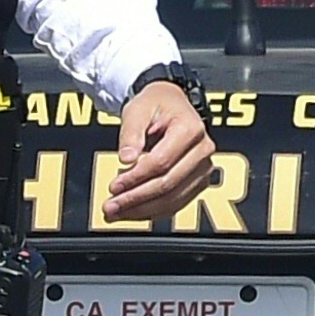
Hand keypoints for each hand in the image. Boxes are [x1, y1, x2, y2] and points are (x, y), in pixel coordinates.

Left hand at [97, 77, 216, 223]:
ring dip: (143, 210)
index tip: (114, 186)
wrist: (170, 103)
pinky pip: (176, 203)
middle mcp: (202, 150)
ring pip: (173, 199)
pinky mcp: (198, 181)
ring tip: (117, 212)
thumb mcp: (138, 109)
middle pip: (168, 184)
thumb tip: (126, 159)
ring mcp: (203, 168)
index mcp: (191, 129)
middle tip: (111, 206)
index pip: (161, 162)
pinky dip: (153, 211)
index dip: (136, 177)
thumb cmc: (155, 105)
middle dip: (136, 198)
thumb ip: (131, 133)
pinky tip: (133, 212)